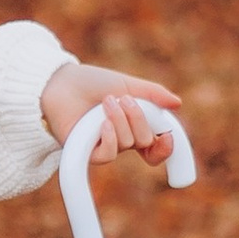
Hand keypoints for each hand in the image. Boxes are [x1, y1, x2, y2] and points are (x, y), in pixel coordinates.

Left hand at [40, 61, 184, 166]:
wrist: (61, 82)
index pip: (156, 146)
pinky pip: (107, 155)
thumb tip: (177, 104)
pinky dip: (109, 138)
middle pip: (145, 141)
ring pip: (128, 144)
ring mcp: (105, 146)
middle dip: (139, 118)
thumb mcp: (127, 84)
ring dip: (120, 120)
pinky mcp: (86, 152)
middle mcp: (122, 139)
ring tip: (106, 102)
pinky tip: (102, 123)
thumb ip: (152, 94)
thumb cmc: (93, 83)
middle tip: (124, 99)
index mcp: (135, 125)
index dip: (167, 147)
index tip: (168, 136)